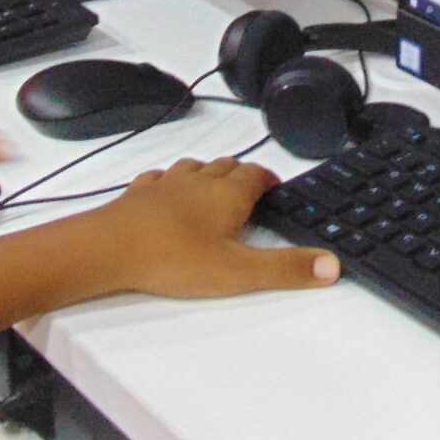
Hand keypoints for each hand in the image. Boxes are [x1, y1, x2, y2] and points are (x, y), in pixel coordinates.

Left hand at [82, 158, 337, 299]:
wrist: (107, 249)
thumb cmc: (171, 258)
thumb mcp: (237, 272)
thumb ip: (284, 269)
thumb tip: (331, 266)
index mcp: (227, 194)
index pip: (257, 175)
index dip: (270, 181)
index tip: (276, 188)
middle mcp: (197, 181)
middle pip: (227, 166)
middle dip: (242, 175)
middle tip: (252, 189)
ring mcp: (164, 184)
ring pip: (194, 168)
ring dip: (208, 174)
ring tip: (215, 187)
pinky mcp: (137, 194)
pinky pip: (159, 178)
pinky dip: (170, 182)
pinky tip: (167, 192)